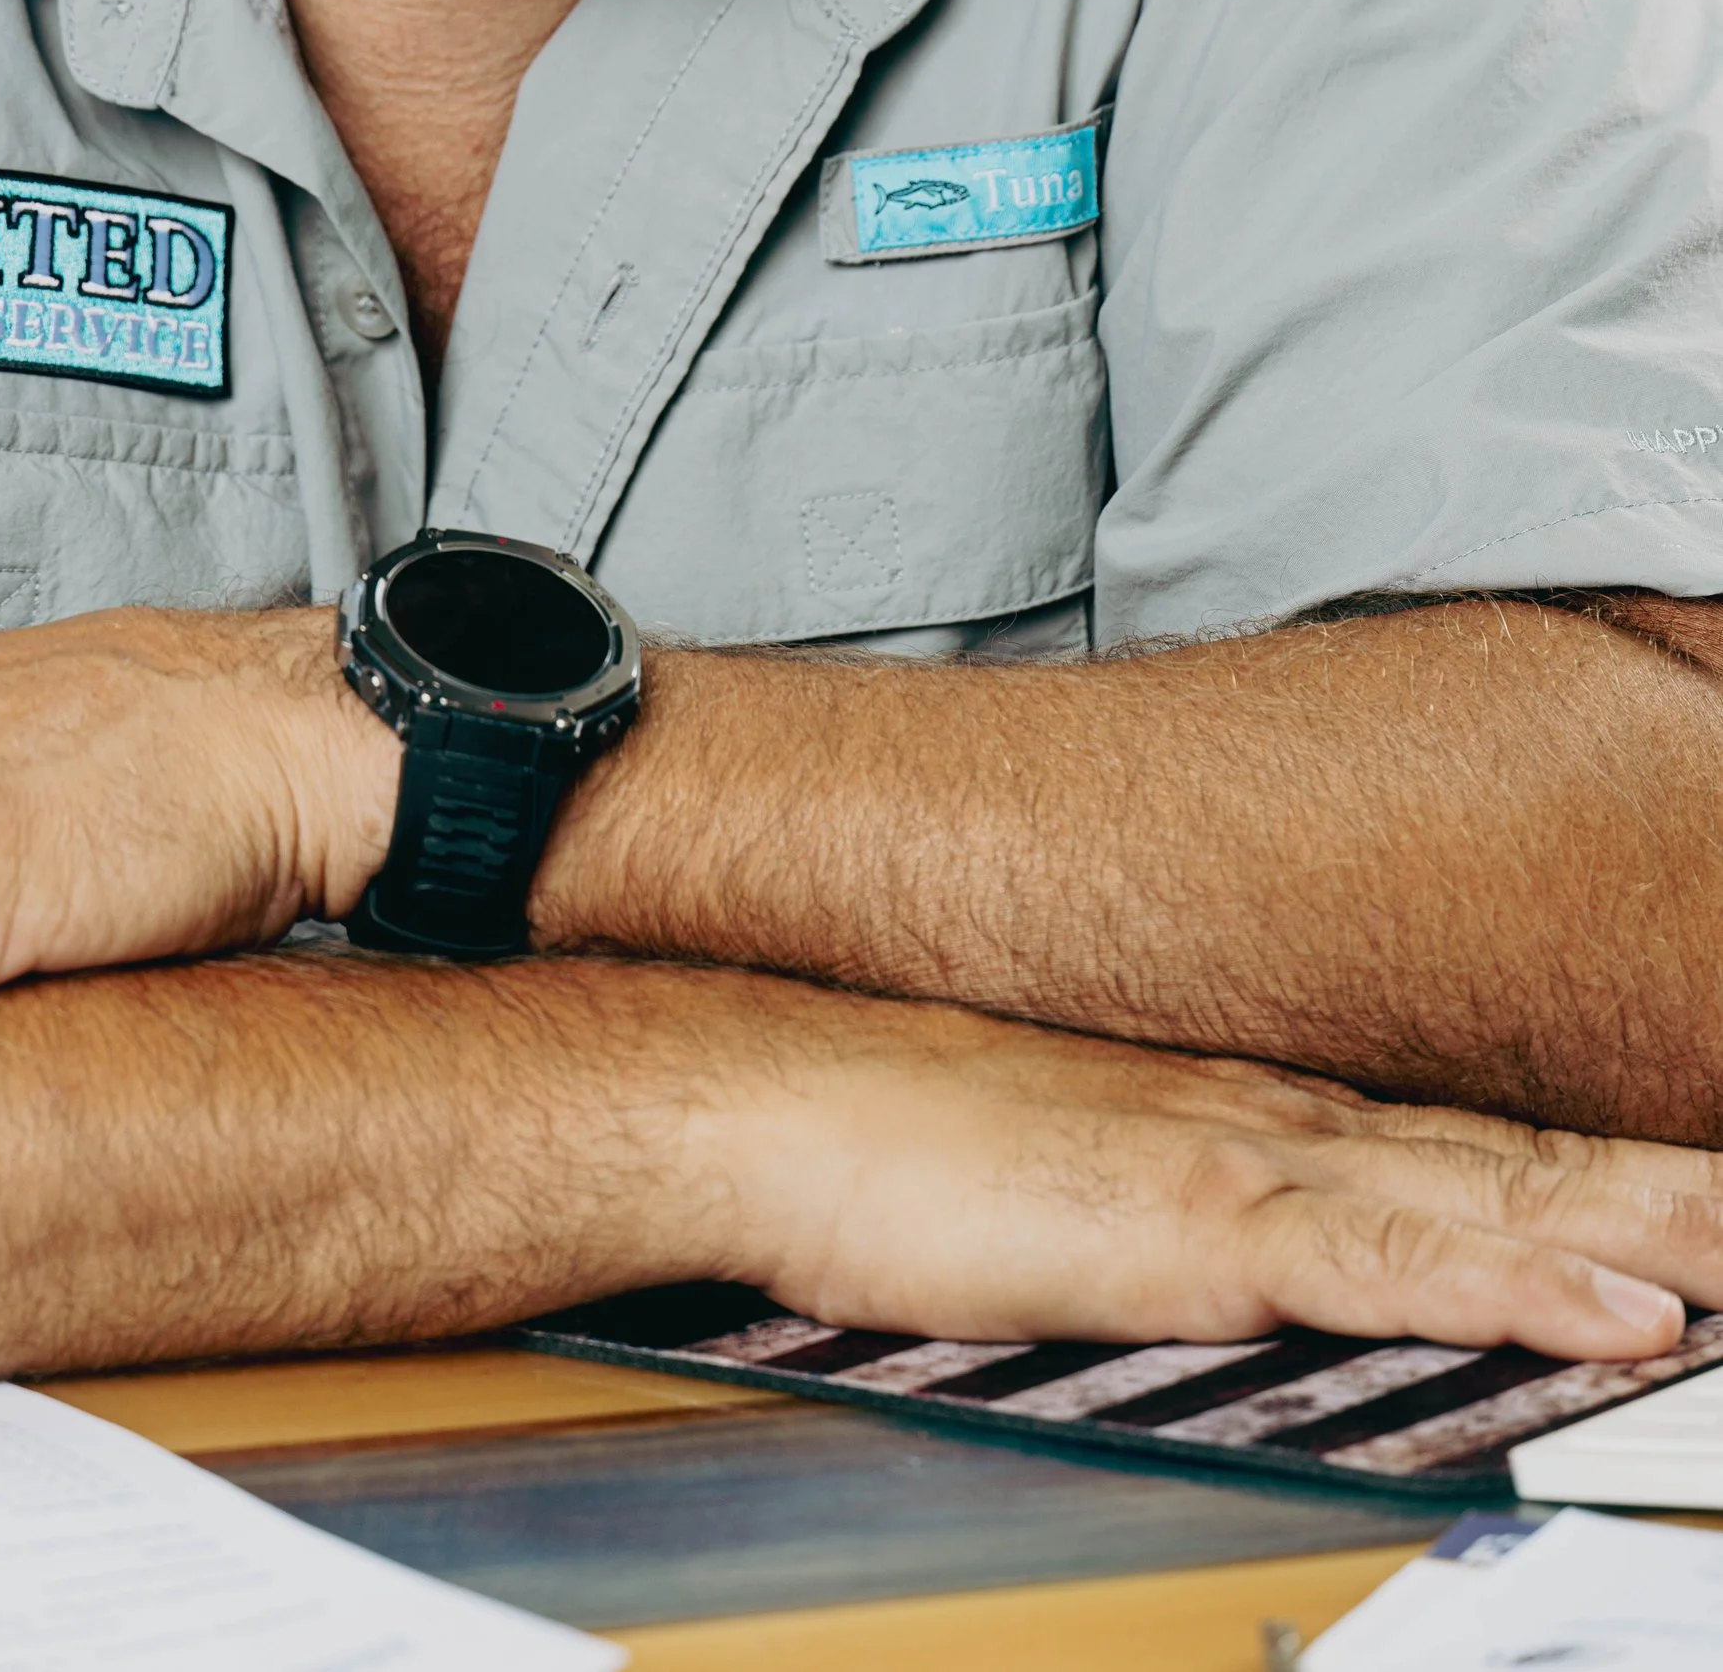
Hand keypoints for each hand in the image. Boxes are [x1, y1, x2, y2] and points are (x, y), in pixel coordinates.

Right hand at [707, 992, 1722, 1361]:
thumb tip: (1232, 1244)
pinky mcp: (1196, 1223)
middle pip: (1511, 1155)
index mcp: (1244, 1111)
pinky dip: (1518, 1277)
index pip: (1460, 1143)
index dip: (1595, 1170)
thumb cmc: (885, 1130)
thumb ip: (1163, 1191)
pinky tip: (1613, 1304)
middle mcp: (1269, 1119)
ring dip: (1645, 1223)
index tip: (1695, 1196)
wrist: (763, 1087)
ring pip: (1492, 1196)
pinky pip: (1394, 1263)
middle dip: (1664, 1186)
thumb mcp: (1061, 1162)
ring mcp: (1242, 1162)